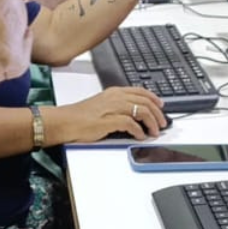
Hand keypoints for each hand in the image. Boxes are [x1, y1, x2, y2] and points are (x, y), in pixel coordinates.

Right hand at [49, 85, 166, 143]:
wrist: (65, 121)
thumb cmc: (80, 117)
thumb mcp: (102, 106)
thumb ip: (117, 107)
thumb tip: (133, 116)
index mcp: (114, 92)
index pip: (141, 91)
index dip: (154, 99)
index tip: (161, 106)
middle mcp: (116, 98)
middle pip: (145, 101)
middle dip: (158, 113)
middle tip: (162, 123)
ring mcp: (113, 108)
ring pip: (142, 111)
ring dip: (152, 123)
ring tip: (154, 132)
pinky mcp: (109, 121)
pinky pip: (131, 124)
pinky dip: (139, 131)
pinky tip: (140, 136)